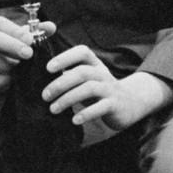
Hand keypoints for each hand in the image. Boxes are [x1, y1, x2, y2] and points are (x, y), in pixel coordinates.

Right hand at [0, 15, 39, 97]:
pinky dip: (2, 81)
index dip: (15, 30)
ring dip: (10, 66)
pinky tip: (11, 80)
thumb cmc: (8, 52)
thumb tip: (51, 27)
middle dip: (12, 45)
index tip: (30, 39)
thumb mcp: (20, 40)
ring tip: (21, 69)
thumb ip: (36, 33)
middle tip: (29, 53)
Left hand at [42, 46, 172, 139]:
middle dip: (60, 83)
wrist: (131, 103)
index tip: (48, 68)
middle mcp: (103, 73)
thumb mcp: (88, 80)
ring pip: (89, 88)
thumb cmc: (100, 91)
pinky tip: (74, 121)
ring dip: (68, 98)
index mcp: (95, 64)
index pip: (82, 52)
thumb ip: (71, 76)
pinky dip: (86, 113)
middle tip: (45, 96)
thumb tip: (41, 79)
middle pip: (81, 72)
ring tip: (54, 109)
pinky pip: (100, 107)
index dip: (65, 57)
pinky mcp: (115, 104)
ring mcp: (110, 88)